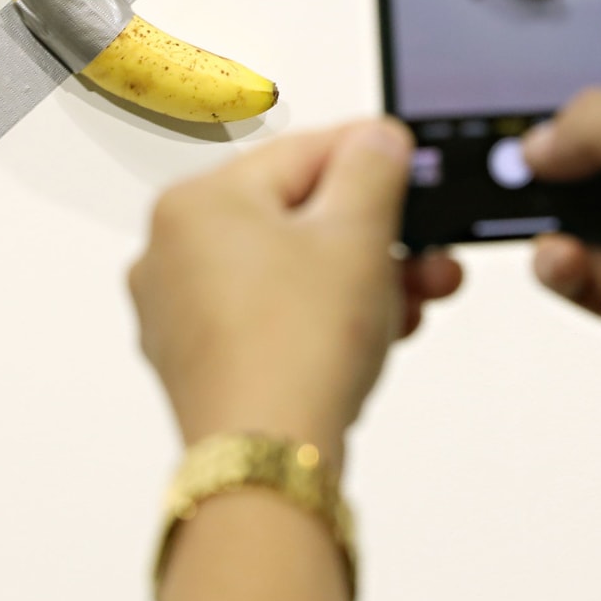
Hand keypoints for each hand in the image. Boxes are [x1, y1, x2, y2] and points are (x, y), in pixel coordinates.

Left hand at [129, 120, 463, 455]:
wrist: (270, 461)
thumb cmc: (294, 353)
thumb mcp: (357, 235)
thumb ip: (374, 168)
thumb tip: (377, 139)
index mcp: (195, 203)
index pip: (304, 153)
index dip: (374, 158)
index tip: (415, 165)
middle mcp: (172, 253)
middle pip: (300, 220)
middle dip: (377, 240)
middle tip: (427, 255)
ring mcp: (182, 315)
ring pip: (293, 275)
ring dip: (362, 283)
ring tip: (412, 303)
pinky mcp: (203, 364)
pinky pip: (276, 321)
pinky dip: (326, 322)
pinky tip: (373, 337)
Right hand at [523, 31, 600, 424]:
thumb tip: (541, 139)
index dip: (581, 46)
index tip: (524, 45)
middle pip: (581, 131)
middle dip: (539, 134)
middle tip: (502, 134)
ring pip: (562, 201)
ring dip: (538, 202)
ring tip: (527, 200)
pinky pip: (564, 265)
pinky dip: (553, 262)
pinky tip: (566, 259)